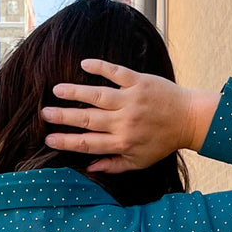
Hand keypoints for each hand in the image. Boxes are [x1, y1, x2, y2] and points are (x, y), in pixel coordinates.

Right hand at [40, 58, 218, 173]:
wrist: (187, 119)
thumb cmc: (161, 143)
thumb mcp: (138, 161)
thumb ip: (112, 164)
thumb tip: (88, 167)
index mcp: (121, 143)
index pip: (88, 143)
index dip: (66, 141)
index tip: (49, 138)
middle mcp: (123, 122)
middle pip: (87, 120)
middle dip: (63, 117)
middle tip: (44, 113)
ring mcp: (130, 100)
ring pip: (97, 95)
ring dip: (75, 92)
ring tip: (56, 90)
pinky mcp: (138, 82)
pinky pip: (116, 73)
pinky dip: (100, 67)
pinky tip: (84, 64)